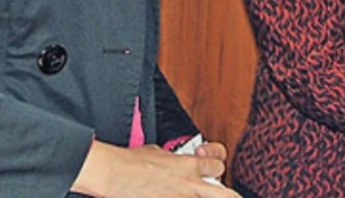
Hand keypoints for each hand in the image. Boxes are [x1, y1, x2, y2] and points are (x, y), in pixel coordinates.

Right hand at [71, 140, 238, 196]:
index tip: (211, 169)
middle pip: (226, 194)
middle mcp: (190, 183)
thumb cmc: (131, 162)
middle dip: (230, 197)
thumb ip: (172, 159)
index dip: (216, 166)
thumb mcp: (158, 151)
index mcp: (189, 164)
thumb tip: (172, 161)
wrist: (114, 173)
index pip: (218, 164)